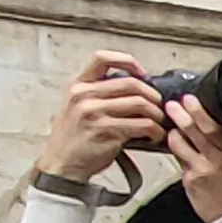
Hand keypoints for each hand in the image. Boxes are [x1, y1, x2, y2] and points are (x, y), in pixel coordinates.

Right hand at [40, 54, 167, 180]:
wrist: (62, 164)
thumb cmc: (75, 137)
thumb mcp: (78, 106)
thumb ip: (100, 93)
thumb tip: (137, 86)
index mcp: (78, 84)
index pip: (102, 58)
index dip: (127, 61)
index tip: (141, 73)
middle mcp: (84, 95)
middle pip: (131, 84)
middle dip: (153, 95)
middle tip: (159, 106)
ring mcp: (94, 112)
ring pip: (140, 104)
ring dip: (157, 114)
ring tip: (159, 123)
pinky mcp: (105, 130)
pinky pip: (142, 125)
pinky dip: (155, 130)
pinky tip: (155, 135)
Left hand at [164, 98, 221, 219]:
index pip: (214, 127)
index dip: (199, 111)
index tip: (191, 100)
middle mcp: (218, 161)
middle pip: (193, 131)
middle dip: (181, 115)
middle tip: (173, 105)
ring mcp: (201, 172)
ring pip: (180, 145)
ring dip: (174, 133)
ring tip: (174, 128)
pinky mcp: (189, 183)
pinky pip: (181, 163)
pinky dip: (180, 154)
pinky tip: (183, 152)